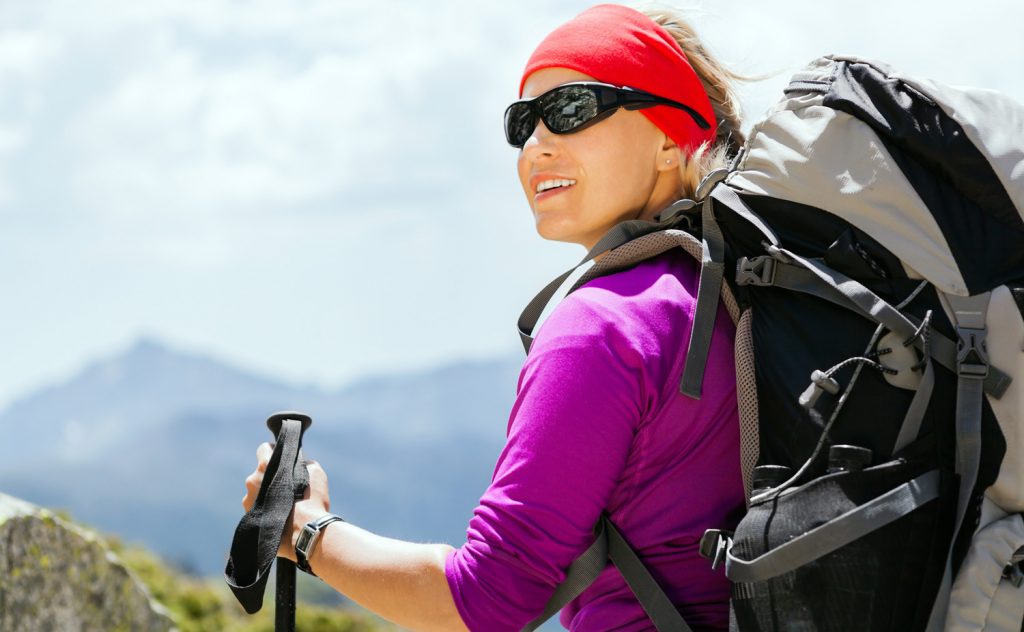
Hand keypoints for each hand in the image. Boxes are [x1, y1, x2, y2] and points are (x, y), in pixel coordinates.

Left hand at [242, 442, 331, 561]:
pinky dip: (267, 510)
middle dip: (271, 477)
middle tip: (287, 486)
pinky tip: (280, 516)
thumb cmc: (311, 500)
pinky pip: (257, 508)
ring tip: (284, 505)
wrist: (305, 533)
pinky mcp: (249, 519)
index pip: (263, 448)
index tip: (281, 457)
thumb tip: (301, 464)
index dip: (273, 451)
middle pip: (260, 473)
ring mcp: (248, 502)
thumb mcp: (315, 472)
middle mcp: (252, 482)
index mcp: (266, 466)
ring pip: (257, 492)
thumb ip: (303, 464)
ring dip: (268, 495)